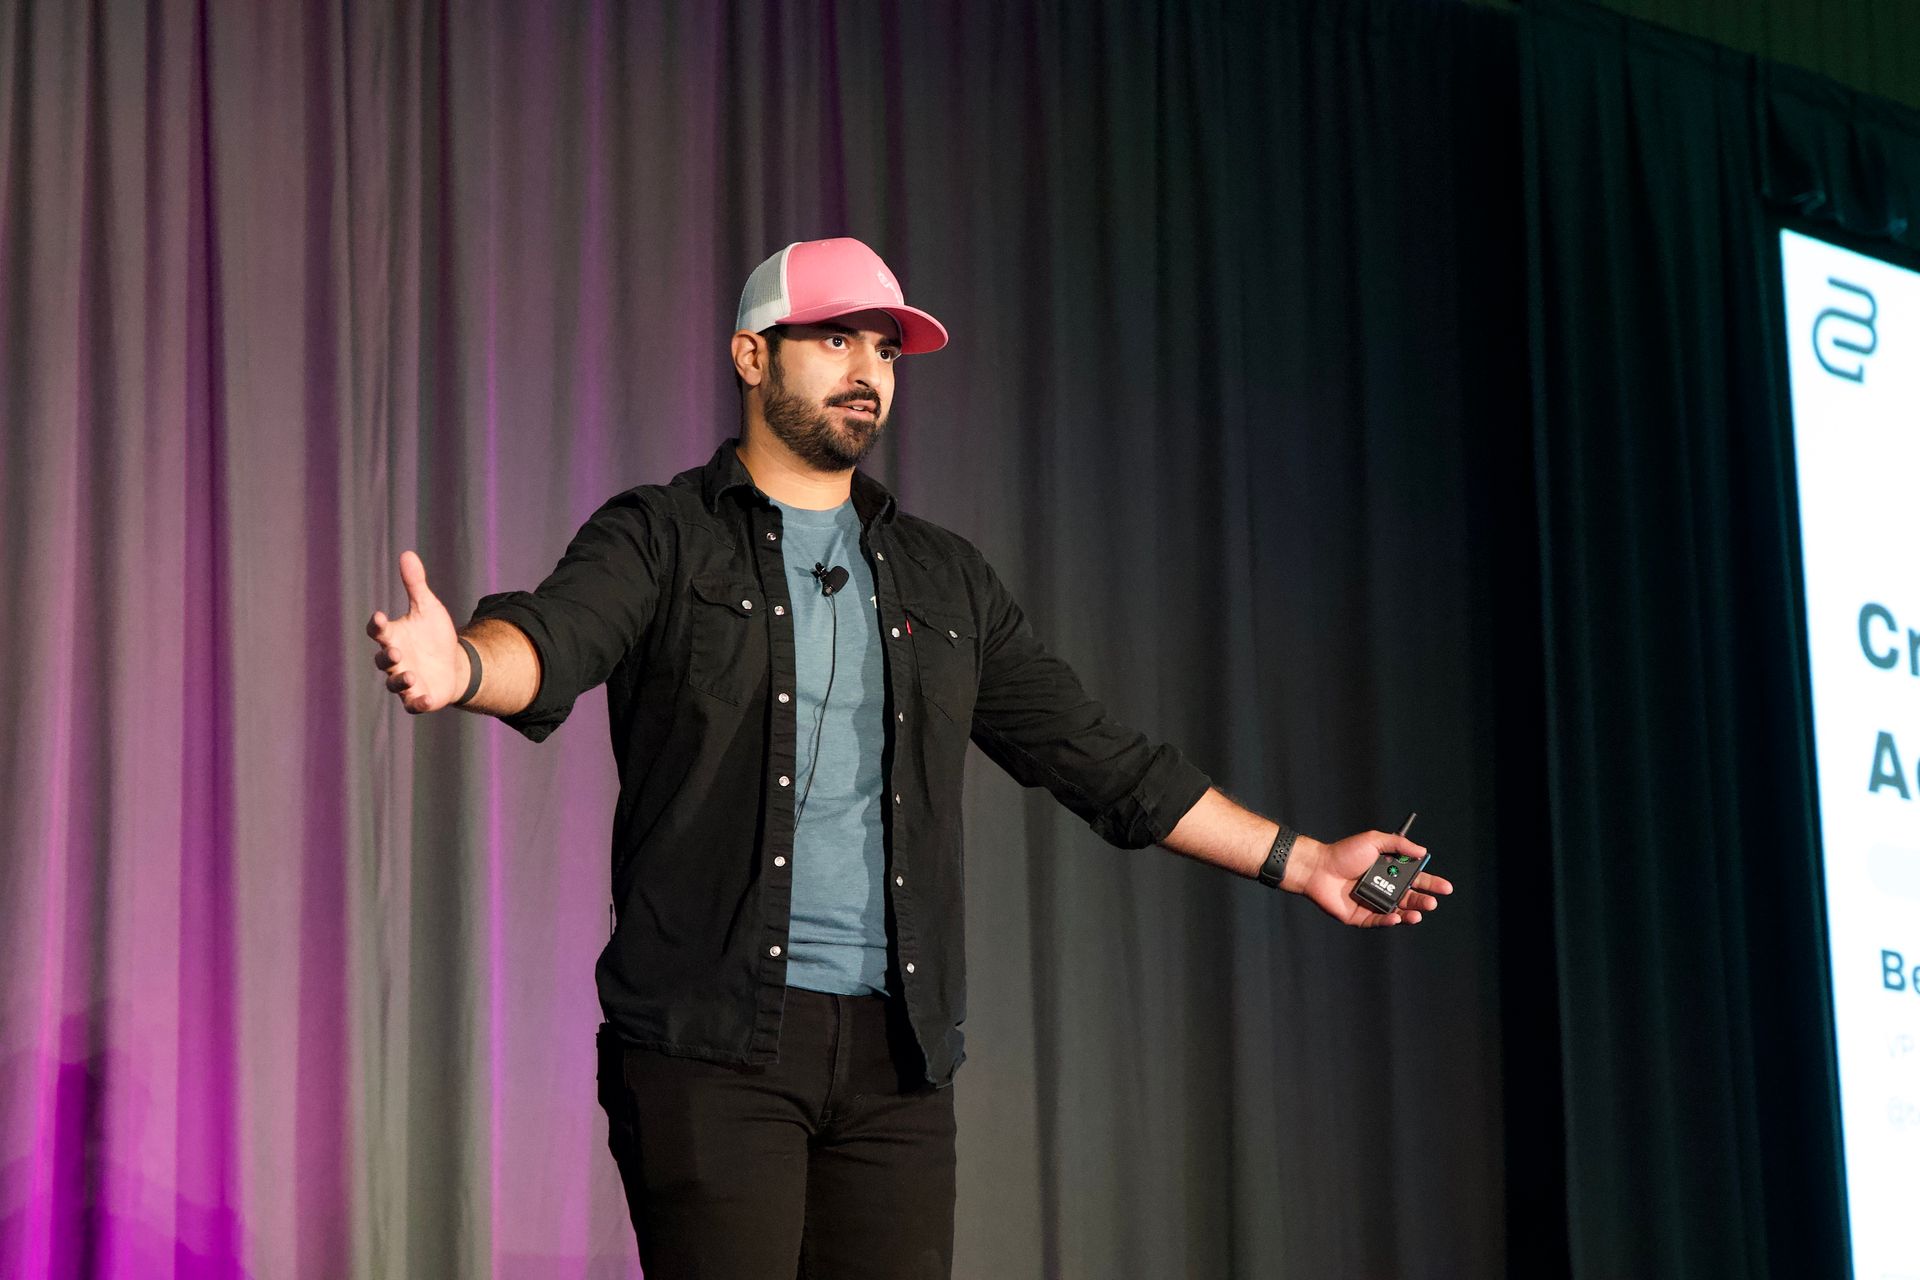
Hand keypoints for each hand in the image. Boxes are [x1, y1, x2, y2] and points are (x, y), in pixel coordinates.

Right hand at [366, 551, 465, 713]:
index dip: (377, 625)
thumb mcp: (428, 607)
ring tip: (412, 676)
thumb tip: (407, 553)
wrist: (453, 663)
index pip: (378, 631)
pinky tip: (428, 699)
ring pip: (395, 684)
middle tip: (397, 651)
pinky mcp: (419, 697)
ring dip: (401, 681)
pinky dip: (419, 702)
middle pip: (383, 659)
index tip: (380, 617)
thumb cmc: (434, 634)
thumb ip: (415, 584)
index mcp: (393, 636)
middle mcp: (396, 660)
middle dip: (389, 656)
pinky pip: (414, 703)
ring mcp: (406, 680)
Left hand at [1290, 830, 1452, 927]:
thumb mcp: (1373, 841)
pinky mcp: (1360, 916)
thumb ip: (1398, 845)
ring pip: (1397, 912)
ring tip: (1418, 914)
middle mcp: (1382, 888)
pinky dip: (1387, 921)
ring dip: (1410, 914)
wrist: (1317, 867)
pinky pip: (1377, 921)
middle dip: (1423, 901)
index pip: (1415, 879)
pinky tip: (1396, 918)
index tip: (1446, 887)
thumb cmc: (1343, 852)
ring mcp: (1372, 903)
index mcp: (1388, 871)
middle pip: (1409, 898)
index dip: (1430, 883)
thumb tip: (1423, 852)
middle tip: (1432, 903)